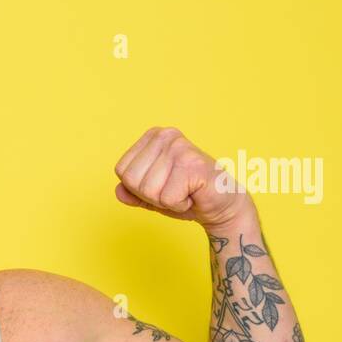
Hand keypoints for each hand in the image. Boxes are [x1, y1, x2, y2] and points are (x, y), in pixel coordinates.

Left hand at [112, 126, 251, 228]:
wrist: (222, 205)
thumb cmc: (188, 196)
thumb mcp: (153, 195)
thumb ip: (132, 192)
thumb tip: (118, 191)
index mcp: (153, 136)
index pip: (122, 171)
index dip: (138, 188)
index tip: (162, 186)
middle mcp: (166, 136)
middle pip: (132, 180)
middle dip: (151, 196)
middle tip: (175, 190)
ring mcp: (180, 148)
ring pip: (148, 190)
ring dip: (167, 201)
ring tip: (185, 191)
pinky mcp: (193, 165)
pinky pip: (167, 198)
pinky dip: (180, 205)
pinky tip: (194, 194)